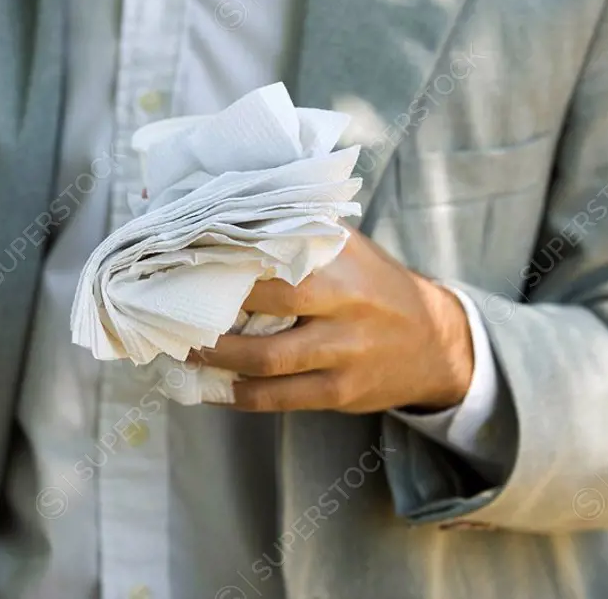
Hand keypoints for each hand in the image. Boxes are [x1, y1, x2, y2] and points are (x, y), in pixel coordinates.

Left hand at [190, 226, 473, 412]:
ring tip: (182, 348)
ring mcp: (344, 349)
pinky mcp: (340, 390)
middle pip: (267, 298)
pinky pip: (278, 398)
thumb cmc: (372, 285)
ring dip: (215, 356)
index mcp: (341, 255)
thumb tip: (222, 209)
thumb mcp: (346, 247)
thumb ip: (294, 230)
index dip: (225, 252)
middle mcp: (345, 299)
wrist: (436, 341)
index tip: (182, 254)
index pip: (274, 246)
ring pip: (266, 356)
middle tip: (170, 303)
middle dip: (213, 305)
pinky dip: (238, 395)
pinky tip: (212, 389)